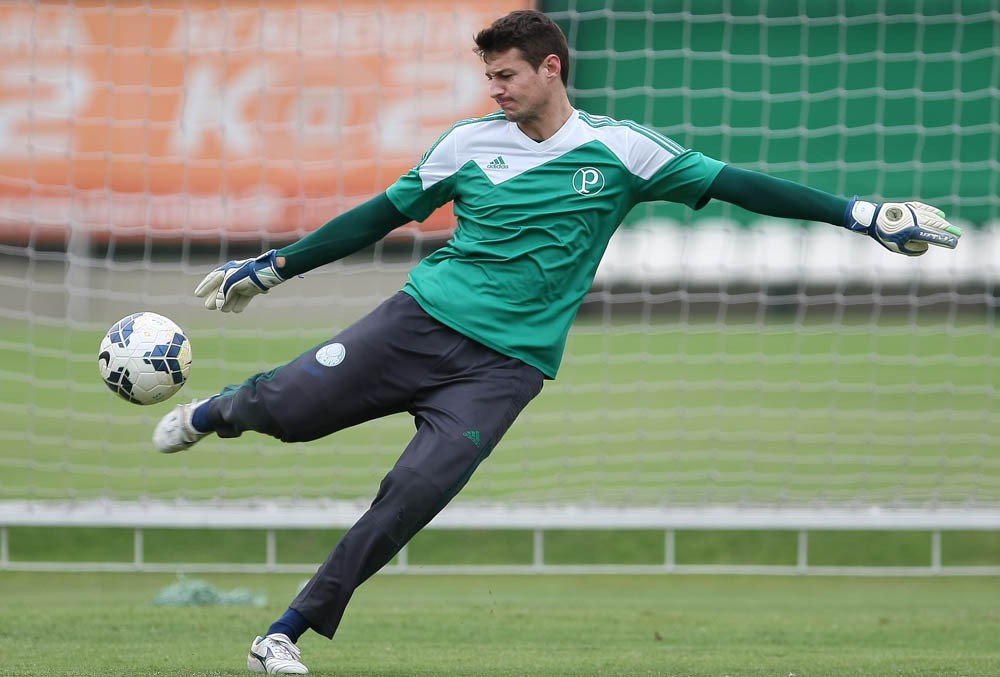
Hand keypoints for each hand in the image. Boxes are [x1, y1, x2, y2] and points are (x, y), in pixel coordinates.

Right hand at [194, 249, 285, 312]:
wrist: (265, 274)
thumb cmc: (245, 275)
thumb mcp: (229, 283)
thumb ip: (221, 294)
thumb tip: (216, 305)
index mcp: (228, 270)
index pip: (213, 279)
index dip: (205, 286)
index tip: (197, 295)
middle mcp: (235, 276)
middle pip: (222, 289)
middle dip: (215, 298)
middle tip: (208, 307)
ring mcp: (244, 282)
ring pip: (233, 294)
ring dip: (228, 302)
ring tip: (223, 310)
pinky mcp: (253, 288)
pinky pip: (244, 297)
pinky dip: (240, 303)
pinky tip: (236, 311)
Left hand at [845, 198, 961, 255]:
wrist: (872, 219)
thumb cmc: (884, 236)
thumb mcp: (897, 248)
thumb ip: (913, 250)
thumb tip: (926, 246)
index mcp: (912, 231)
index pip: (933, 237)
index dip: (945, 240)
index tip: (954, 243)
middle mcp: (915, 220)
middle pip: (936, 225)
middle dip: (948, 230)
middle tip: (959, 233)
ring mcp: (913, 212)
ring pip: (931, 217)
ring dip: (941, 222)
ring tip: (950, 227)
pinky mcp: (909, 207)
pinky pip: (924, 209)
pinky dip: (933, 212)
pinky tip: (940, 215)